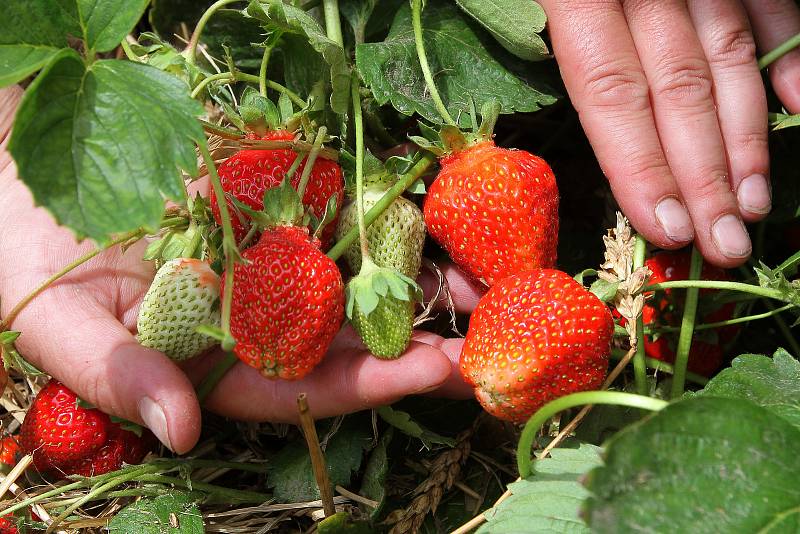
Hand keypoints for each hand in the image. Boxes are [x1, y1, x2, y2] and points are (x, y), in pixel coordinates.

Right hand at [0, 86, 477, 453]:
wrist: (24, 168)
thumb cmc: (28, 253)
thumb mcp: (59, 321)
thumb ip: (117, 377)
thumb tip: (181, 433)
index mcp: (216, 358)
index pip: (303, 384)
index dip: (368, 382)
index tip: (431, 367)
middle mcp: (255, 314)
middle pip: (348, 339)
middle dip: (418, 343)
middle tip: (490, 341)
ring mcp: (270, 256)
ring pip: (355, 278)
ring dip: (417, 282)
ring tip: (481, 285)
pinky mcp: (273, 199)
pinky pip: (337, 212)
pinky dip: (384, 217)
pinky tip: (433, 218)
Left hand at [540, 0, 799, 266]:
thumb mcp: (522, 0)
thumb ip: (545, 50)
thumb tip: (591, 146)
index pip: (610, 94)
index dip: (640, 167)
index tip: (668, 231)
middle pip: (678, 90)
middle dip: (704, 176)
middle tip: (723, 244)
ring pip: (727, 56)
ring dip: (745, 136)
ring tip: (752, 203)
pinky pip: (767, 4)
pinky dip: (786, 53)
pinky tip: (795, 105)